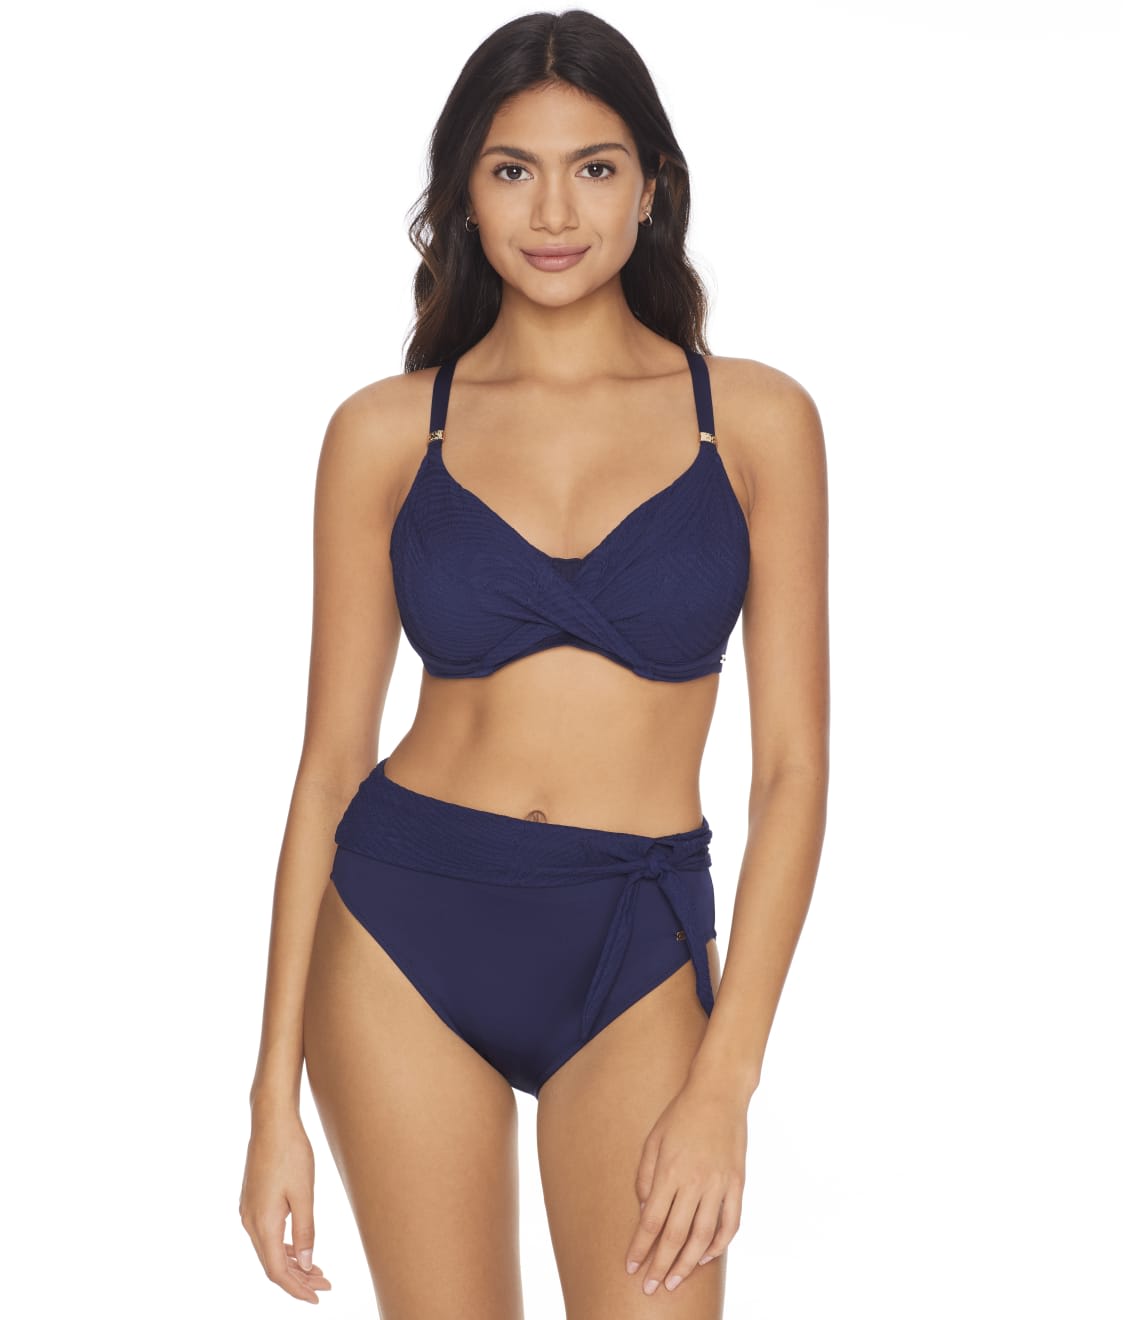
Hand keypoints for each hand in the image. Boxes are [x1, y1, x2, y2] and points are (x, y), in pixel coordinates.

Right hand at [240, 1106, 331, 1303]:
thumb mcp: (304, 1193)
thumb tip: (306, 1264)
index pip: (277, 1270)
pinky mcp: (252, 1201)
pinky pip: (266, 1234)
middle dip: (298, 1278)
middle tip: (326, 1284)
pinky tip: (300, 1248)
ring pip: (269, 1250)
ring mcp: (249, 1211)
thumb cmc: (290, 1152)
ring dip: (292, 1263)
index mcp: (262, 1223)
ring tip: (318, 1270)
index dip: (296, 1288)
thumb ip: (305, 1231)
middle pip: (272, 1264)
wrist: (271, 1120)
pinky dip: (284, 1246)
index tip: (317, 1298)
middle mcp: (250, 1221)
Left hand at [623, 1075, 746, 1294]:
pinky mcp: (737, 1184)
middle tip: (650, 1288)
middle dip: (660, 1265)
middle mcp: (694, 1182)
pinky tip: (706, 1257)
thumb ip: (645, 1176)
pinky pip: (730, 1223)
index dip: (640, 1248)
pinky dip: (719, 1245)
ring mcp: (719, 1185)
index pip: (651, 1221)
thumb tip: (644, 1210)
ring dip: (687, 1264)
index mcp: (669, 1171)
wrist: (719, 1093)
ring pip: (703, 1236)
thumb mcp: (652, 1139)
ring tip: (674, 1281)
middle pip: (675, 1236)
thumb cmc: (680, 1114)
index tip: (630, 1268)